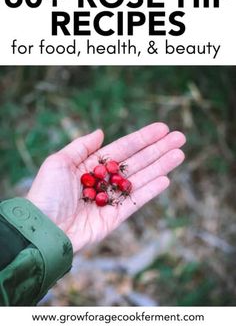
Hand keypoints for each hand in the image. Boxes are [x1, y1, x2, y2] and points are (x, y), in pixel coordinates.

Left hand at [26, 123, 185, 252]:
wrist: (44, 229)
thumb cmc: (47, 193)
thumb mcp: (59, 162)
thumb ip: (82, 146)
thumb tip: (101, 132)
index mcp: (93, 166)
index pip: (123, 148)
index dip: (143, 138)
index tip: (162, 128)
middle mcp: (105, 181)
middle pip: (137, 161)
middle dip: (158, 149)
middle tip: (180, 137)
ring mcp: (112, 199)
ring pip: (141, 179)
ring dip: (161, 166)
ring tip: (179, 154)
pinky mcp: (116, 217)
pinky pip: (136, 201)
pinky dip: (151, 190)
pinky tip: (166, 178)